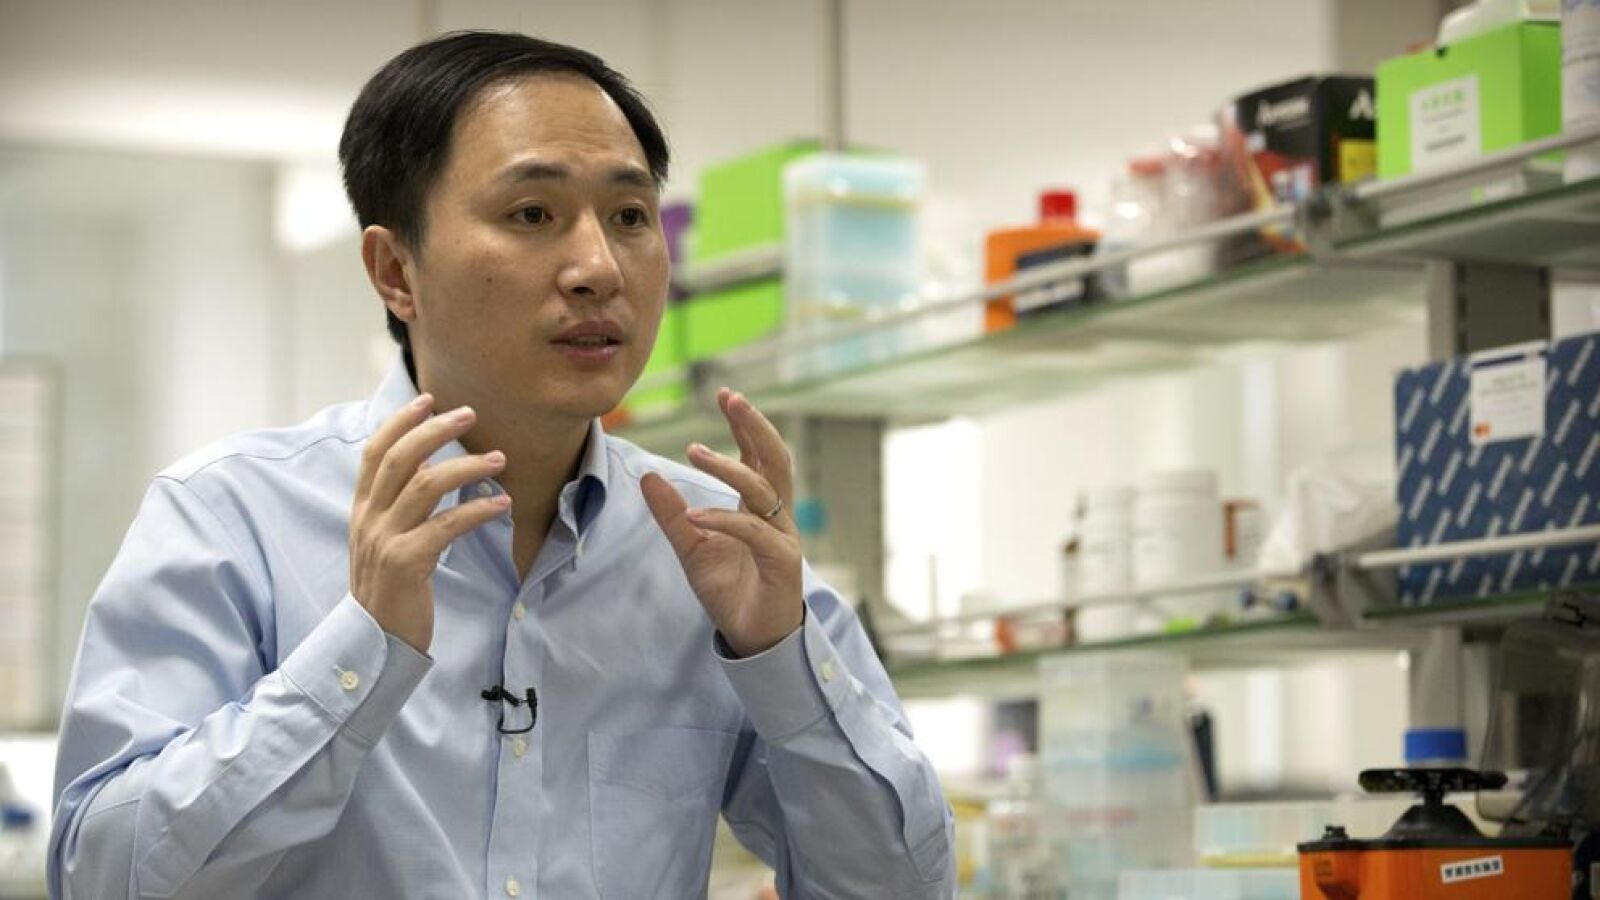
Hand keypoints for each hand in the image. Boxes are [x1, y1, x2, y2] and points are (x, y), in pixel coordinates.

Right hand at [348, 395, 508, 651]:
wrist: (375, 641)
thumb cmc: (389, 588)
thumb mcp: (384, 539)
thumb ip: (398, 502)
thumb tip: (425, 463)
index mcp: (362, 510)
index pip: (375, 452)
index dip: (400, 422)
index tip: (429, 400)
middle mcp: (369, 519)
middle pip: (400, 458)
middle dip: (435, 430)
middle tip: (469, 414)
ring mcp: (385, 540)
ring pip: (425, 485)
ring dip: (467, 466)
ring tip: (499, 459)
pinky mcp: (407, 563)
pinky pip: (446, 525)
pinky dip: (477, 510)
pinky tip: (501, 504)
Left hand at [641, 389, 802, 657]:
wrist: (752, 636)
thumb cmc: (731, 590)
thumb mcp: (691, 547)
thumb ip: (672, 514)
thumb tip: (647, 476)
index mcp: (760, 506)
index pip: (758, 455)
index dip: (746, 424)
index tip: (725, 394)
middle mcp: (777, 515)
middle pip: (775, 459)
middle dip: (754, 425)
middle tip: (731, 398)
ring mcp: (783, 537)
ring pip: (764, 489)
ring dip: (730, 467)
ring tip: (694, 450)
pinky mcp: (783, 562)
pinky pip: (753, 532)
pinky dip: (723, 519)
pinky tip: (695, 514)